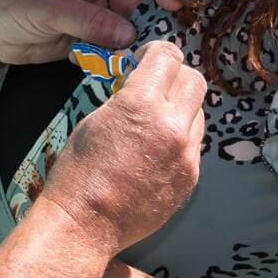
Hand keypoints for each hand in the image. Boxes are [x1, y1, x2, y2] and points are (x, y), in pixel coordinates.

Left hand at [0, 0, 181, 68]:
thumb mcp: (49, 7)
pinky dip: (120, 55)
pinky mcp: (86, 37)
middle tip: (165, 38)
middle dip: (152, 15)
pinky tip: (125, 66)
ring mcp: (92, 11)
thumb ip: (90, 20)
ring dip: (138, 39)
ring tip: (147, 55)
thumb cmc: (9, 3)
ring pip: (128, 23)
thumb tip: (129, 35)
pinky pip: (112, 45)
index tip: (172, 0)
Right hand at [34, 41, 205, 255]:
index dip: (157, 52)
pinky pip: (194, 145)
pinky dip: (180, 140)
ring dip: (180, 110)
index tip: (147, 59)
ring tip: (155, 123)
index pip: (169, 56)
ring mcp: (186, 155)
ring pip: (198, 114)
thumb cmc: (78, 173)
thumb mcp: (95, 119)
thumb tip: (143, 84)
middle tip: (157, 86)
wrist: (86, 224)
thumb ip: (126, 97)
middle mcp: (171, 126)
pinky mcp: (190, 178)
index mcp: (141, 104)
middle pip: (194, 80)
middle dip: (176, 77)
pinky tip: (156, 152)